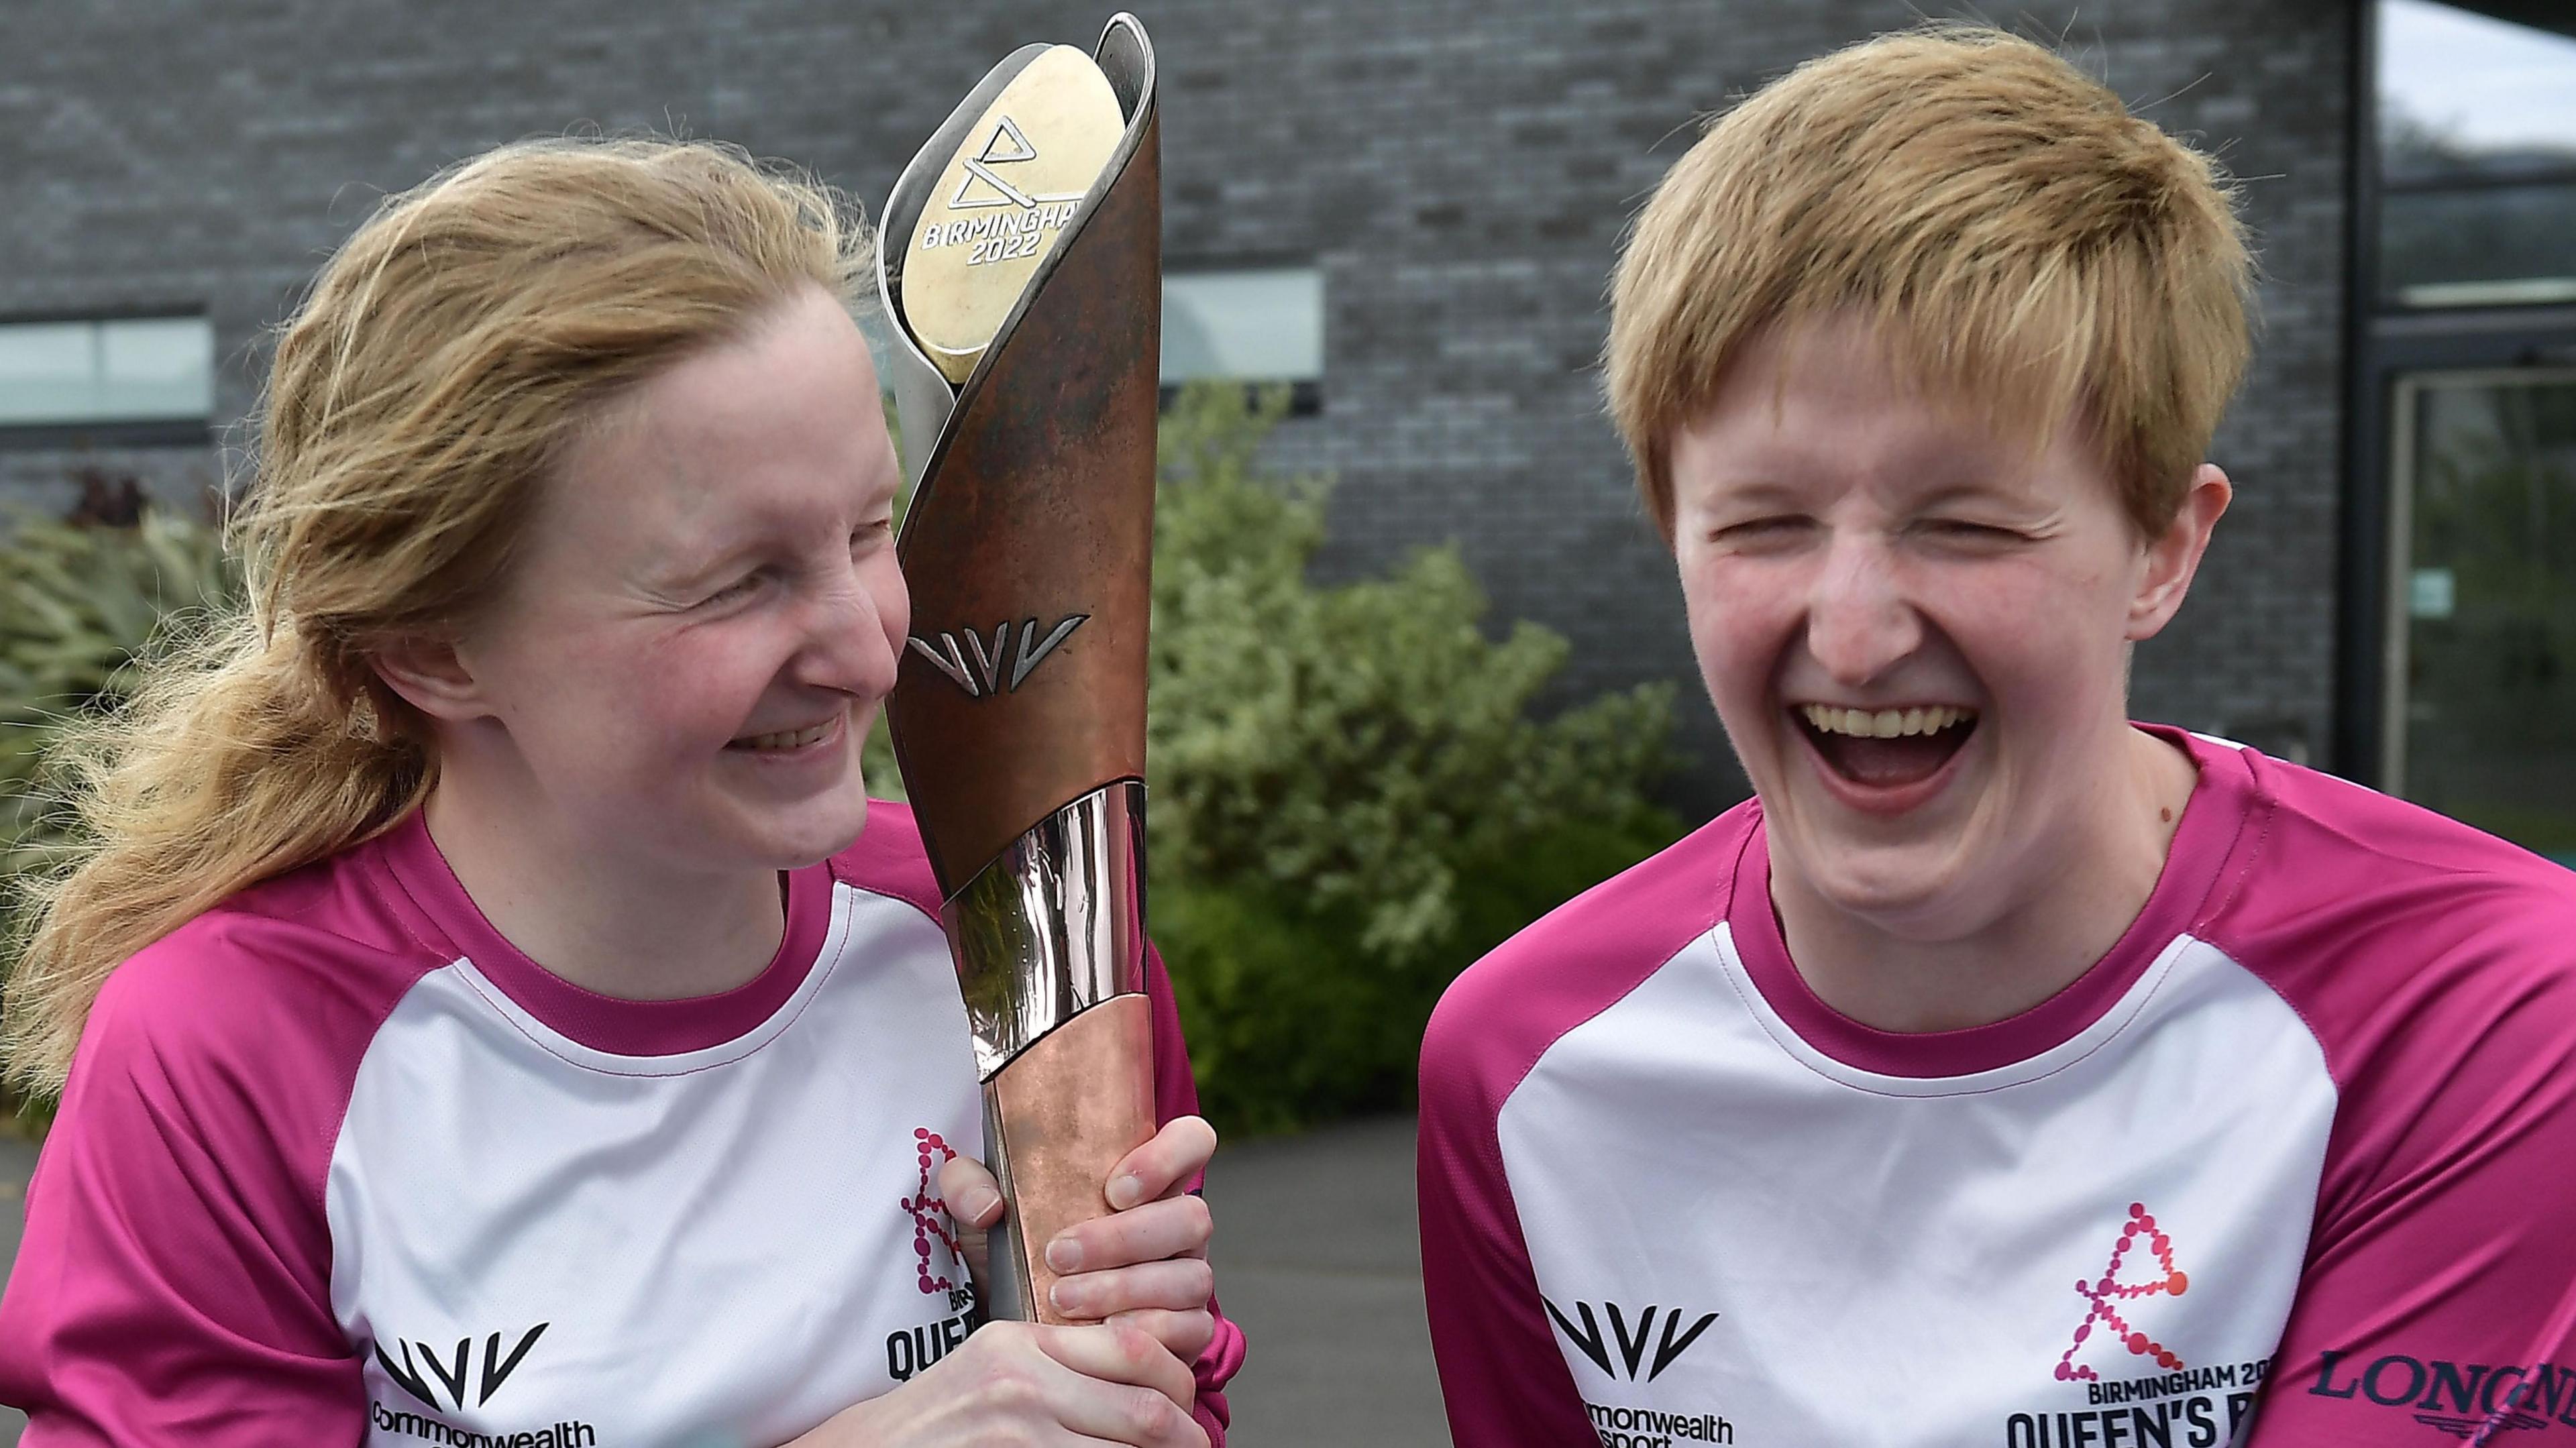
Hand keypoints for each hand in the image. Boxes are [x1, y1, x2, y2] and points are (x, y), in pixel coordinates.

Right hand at [802, 1319, 1207, 1447]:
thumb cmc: (943, 1414)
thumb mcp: (999, 1363)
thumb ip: (1063, 1358)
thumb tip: (1149, 1372)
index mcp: (1026, 1340)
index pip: (1135, 1346)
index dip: (1179, 1380)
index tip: (1187, 1405)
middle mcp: (1024, 1381)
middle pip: (1146, 1409)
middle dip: (1186, 1438)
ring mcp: (1017, 1432)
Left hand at [941, 1116, 1218, 1363]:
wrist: (1014, 1321)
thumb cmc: (1013, 1253)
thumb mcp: (979, 1212)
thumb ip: (966, 1185)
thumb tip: (987, 1204)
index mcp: (1148, 1181)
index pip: (1193, 1141)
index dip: (1168, 1158)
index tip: (1114, 1189)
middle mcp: (1178, 1226)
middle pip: (1192, 1218)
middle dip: (1124, 1239)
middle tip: (1059, 1255)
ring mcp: (1188, 1278)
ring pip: (1191, 1278)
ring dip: (1125, 1289)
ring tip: (1062, 1300)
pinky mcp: (1187, 1331)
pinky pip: (1189, 1332)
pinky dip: (1144, 1333)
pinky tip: (1097, 1335)